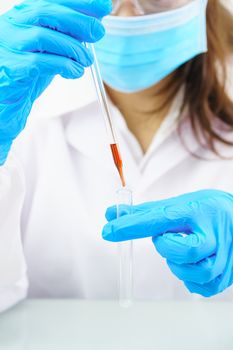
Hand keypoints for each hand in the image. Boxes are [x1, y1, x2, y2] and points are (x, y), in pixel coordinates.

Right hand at [0, 0, 111, 164]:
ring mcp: (10, 46)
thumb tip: (94, 25)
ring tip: (86, 59)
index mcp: (23, 16)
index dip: (80, 3)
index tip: (103, 6)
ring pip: (43, 37)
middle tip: (98, 32)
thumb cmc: (28, 71)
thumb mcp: (48, 48)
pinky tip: (75, 72)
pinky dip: (64, 66)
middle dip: (78, 20)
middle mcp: (13, 26)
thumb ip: (65, 36)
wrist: (6, 99)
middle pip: (47, 13)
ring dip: (73, 48)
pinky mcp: (12, 68)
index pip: (52, 1)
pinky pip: (40, 62)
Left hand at [103, 190, 232, 296]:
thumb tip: (111, 214)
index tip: (108, 230)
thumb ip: (143, 212)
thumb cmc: (204, 209)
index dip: (130, 226)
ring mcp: (225, 254)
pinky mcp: (229, 272)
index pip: (158, 219)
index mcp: (195, 210)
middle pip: (186, 251)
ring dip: (178, 265)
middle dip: (167, 248)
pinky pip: (205, 286)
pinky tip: (189, 266)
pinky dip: (191, 280)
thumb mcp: (177, 204)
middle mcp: (214, 233)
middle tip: (166, 238)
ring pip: (197, 272)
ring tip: (179, 251)